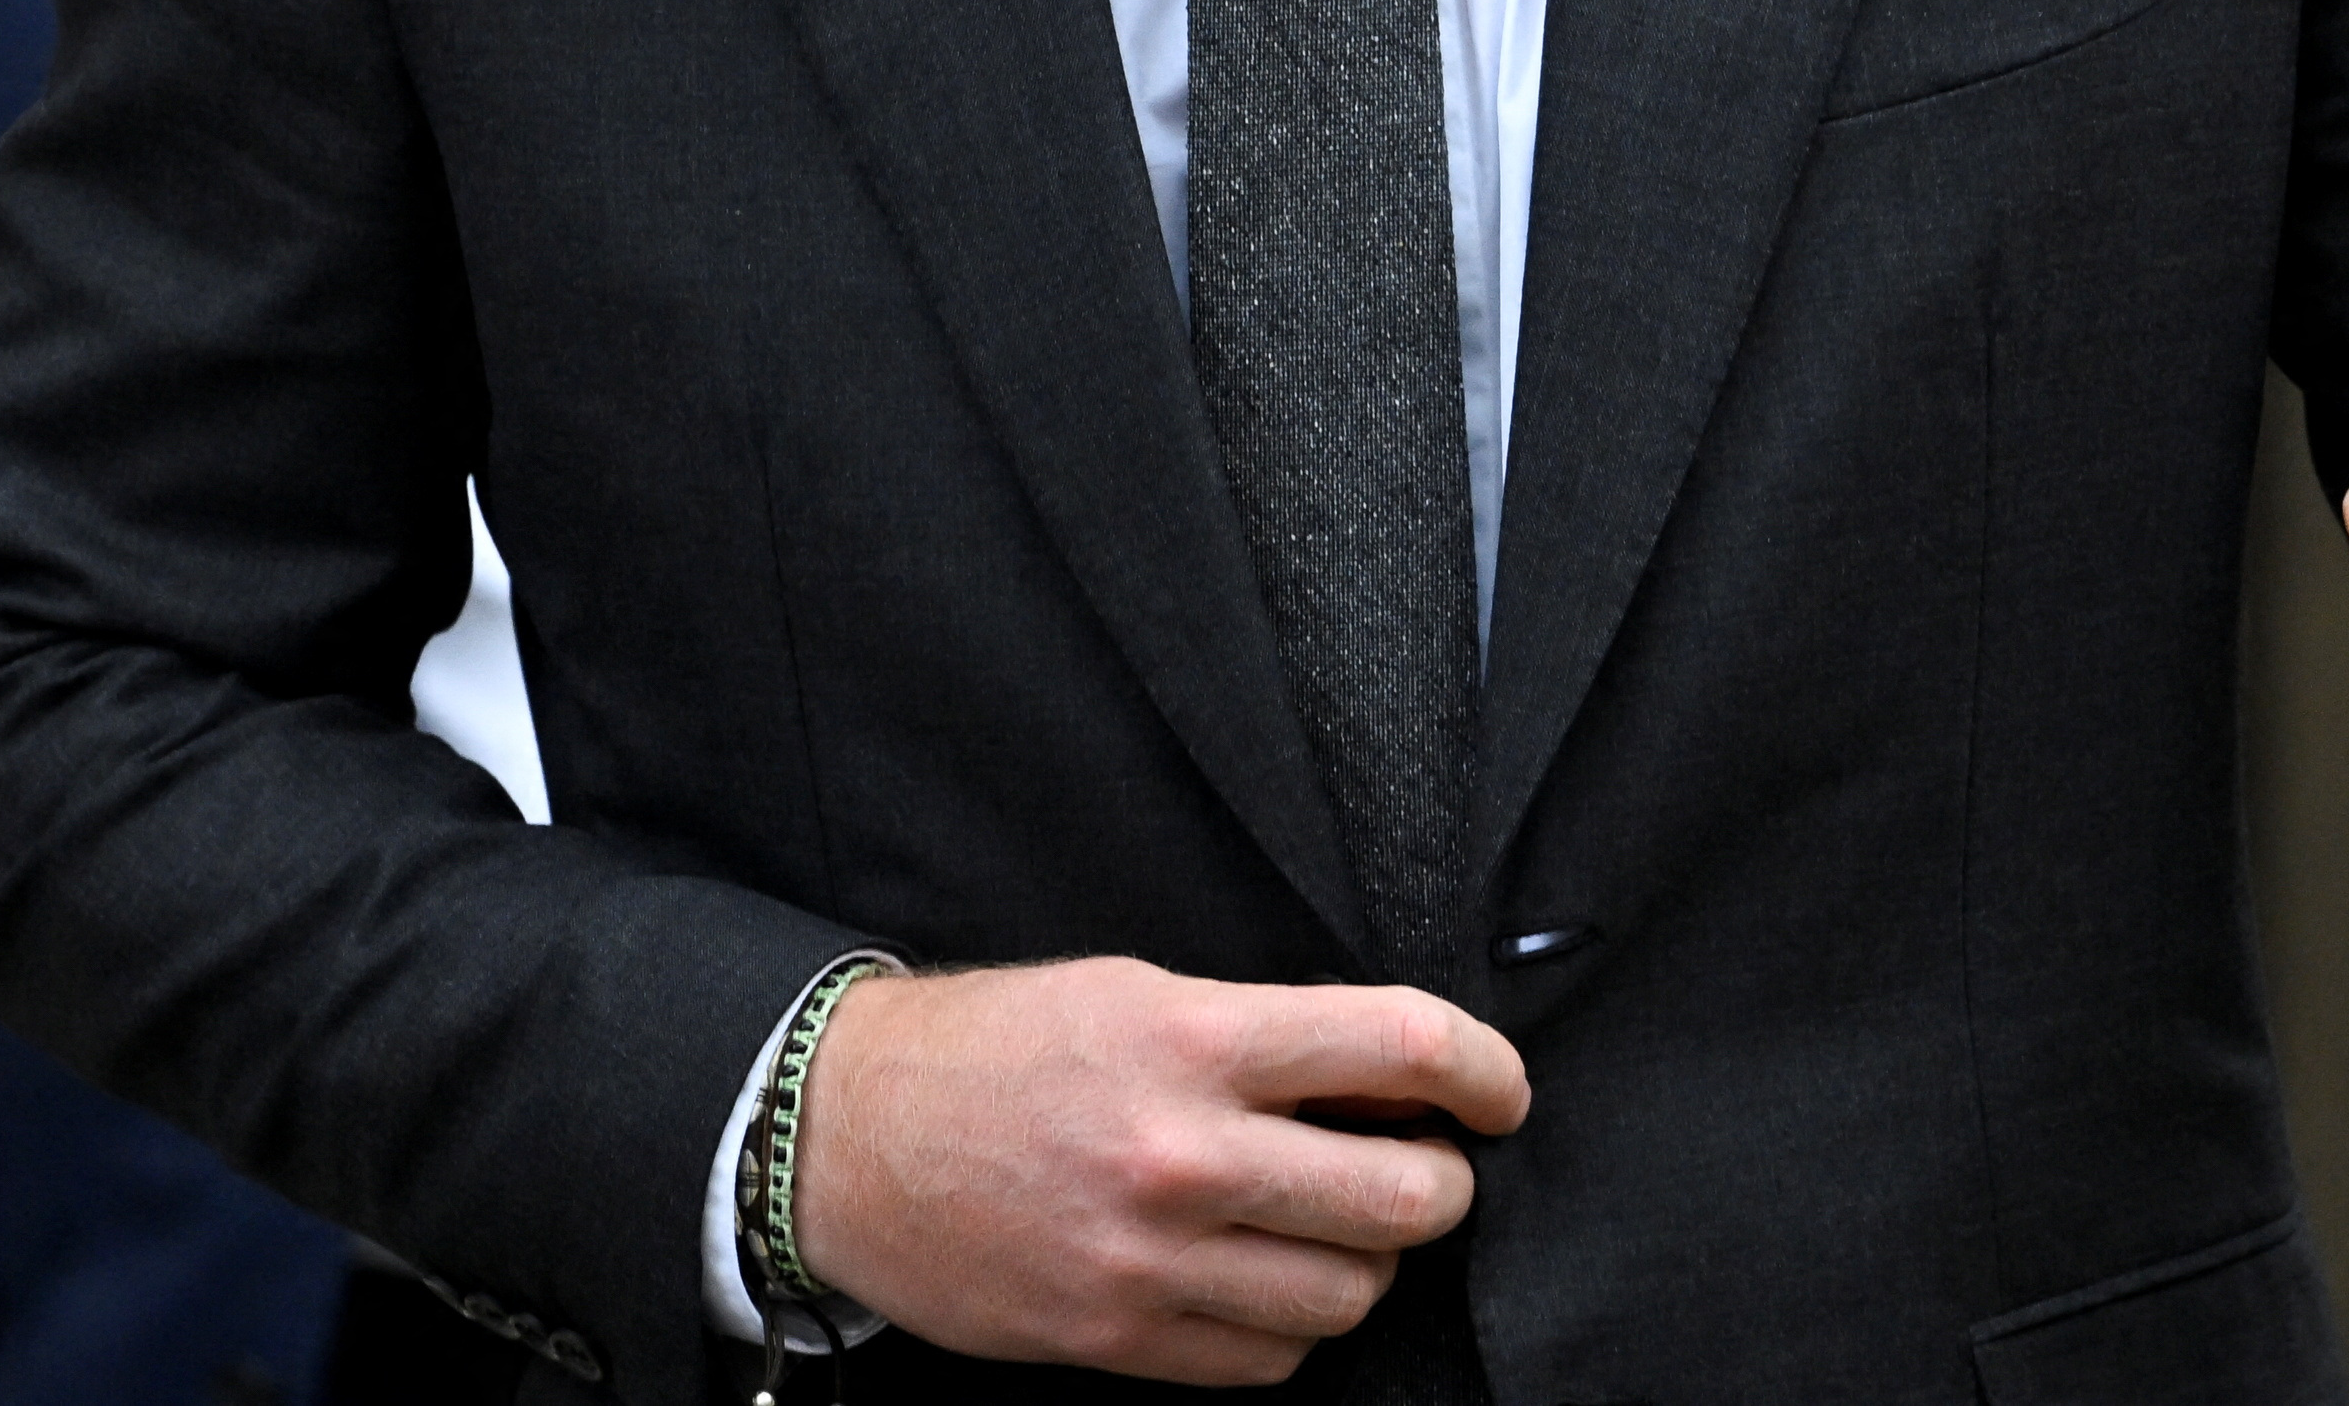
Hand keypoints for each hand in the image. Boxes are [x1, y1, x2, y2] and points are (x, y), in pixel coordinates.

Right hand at [792, 958, 1529, 1381]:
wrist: (847, 1139)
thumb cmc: (996, 1048)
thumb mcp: (1133, 989)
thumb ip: (1262, 1033)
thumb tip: (1390, 1075)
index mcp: (1193, 1037)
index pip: (1401, 1046)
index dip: (1486, 1069)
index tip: (1501, 1088)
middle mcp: (1184, 1154)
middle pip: (1407, 1198)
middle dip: (1443, 1180)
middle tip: (1425, 1160)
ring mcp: (1152, 1262)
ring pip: (1352, 1293)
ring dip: (1369, 1260)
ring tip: (1336, 1221)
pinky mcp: (1119, 1339)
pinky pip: (1271, 1358)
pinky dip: (1291, 1322)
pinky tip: (1264, 1275)